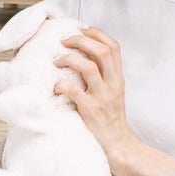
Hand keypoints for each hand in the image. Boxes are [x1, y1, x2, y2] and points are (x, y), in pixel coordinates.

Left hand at [53, 26, 135, 166]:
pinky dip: (62, 85)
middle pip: (103, 51)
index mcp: (118, 78)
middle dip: (81, 40)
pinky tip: (56, 87)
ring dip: (70, 59)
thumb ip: (101, 75)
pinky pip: (75, 91)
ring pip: (89, 67)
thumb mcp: (111, 92)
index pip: (113, 46)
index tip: (81, 29)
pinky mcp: (91, 111)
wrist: (118, 146)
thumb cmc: (109, 118)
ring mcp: (103, 97)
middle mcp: (113, 84)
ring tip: (56, 61)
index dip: (97, 33)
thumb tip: (80, 57)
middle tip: (64, 41)